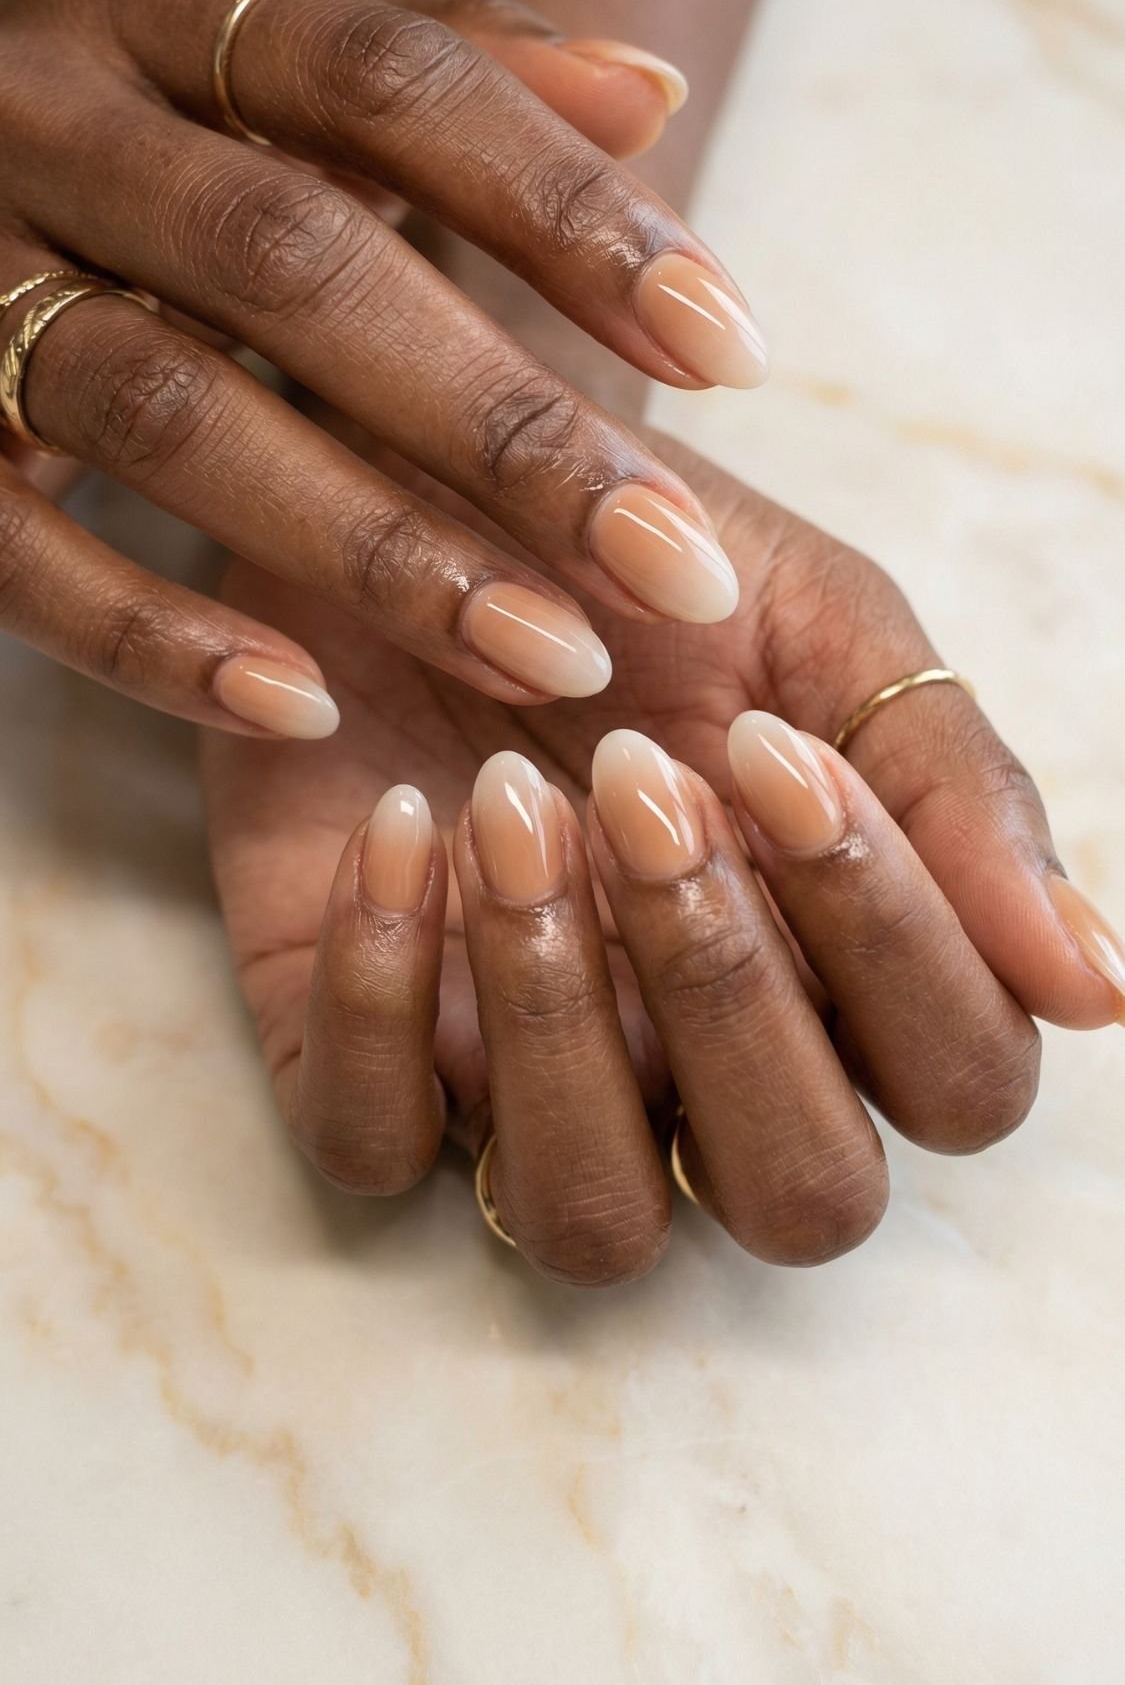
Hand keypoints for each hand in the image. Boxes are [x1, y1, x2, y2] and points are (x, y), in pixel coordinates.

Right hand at [0, 0, 765, 731]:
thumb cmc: (149, 151)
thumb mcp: (274, 85)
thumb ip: (454, 77)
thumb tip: (657, 92)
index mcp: (153, 6)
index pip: (391, 77)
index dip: (569, 213)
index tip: (735, 352)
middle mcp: (41, 115)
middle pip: (295, 265)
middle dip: (504, 426)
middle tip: (676, 563)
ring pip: (171, 413)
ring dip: (375, 547)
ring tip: (553, 654)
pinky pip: (19, 551)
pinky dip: (156, 638)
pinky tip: (305, 704)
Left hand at [203, 436, 1123, 1281]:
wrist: (435, 492)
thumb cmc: (650, 580)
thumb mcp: (826, 630)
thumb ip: (957, 790)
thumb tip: (1101, 986)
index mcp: (850, 980)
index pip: (958, 1078)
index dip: (891, 937)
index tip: (776, 750)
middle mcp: (710, 1072)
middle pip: (802, 1194)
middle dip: (733, 988)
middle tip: (643, 780)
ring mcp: (535, 1085)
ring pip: (591, 1214)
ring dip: (560, 1013)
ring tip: (509, 801)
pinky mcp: (367, 1056)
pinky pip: (374, 1140)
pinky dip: (383, 997)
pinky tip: (402, 824)